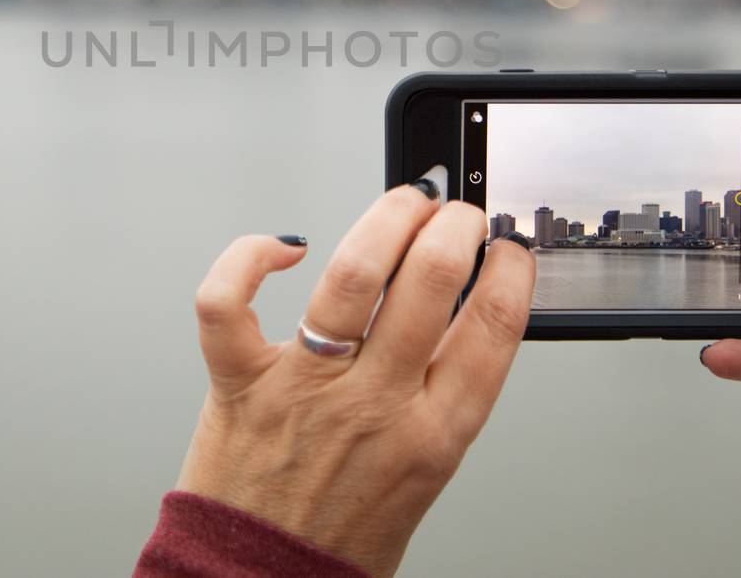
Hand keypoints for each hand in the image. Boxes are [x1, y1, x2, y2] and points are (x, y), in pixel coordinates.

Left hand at [176, 184, 536, 577]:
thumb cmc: (339, 533)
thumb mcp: (425, 473)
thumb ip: (441, 399)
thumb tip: (461, 322)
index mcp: (432, 433)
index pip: (493, 328)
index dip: (511, 270)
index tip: (508, 248)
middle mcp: (374, 403)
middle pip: (432, 281)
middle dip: (453, 225)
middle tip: (454, 216)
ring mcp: (305, 386)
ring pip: (353, 272)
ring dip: (386, 219)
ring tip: (402, 207)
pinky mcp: (241, 380)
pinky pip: (230, 300)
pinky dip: (250, 257)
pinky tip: (282, 246)